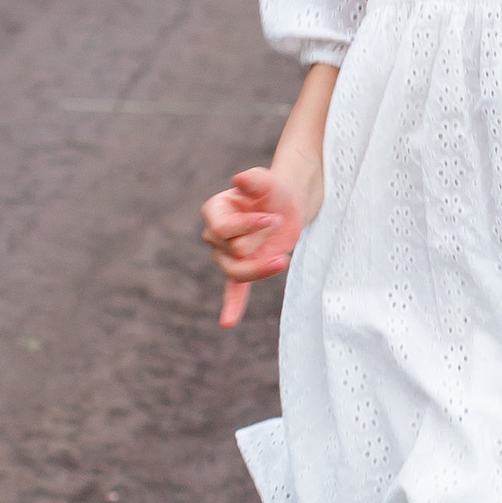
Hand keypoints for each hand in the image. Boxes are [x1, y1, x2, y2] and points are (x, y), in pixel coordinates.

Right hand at [201, 164, 313, 329]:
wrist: (287, 203)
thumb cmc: (273, 190)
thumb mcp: (266, 181)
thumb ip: (254, 180)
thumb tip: (239, 179)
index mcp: (214, 212)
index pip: (222, 230)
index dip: (249, 226)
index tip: (274, 217)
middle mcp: (215, 235)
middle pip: (232, 251)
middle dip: (260, 239)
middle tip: (278, 222)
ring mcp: (227, 255)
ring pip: (236, 272)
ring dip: (261, 267)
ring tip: (283, 258)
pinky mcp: (244, 269)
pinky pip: (233, 290)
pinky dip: (232, 306)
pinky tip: (227, 323)